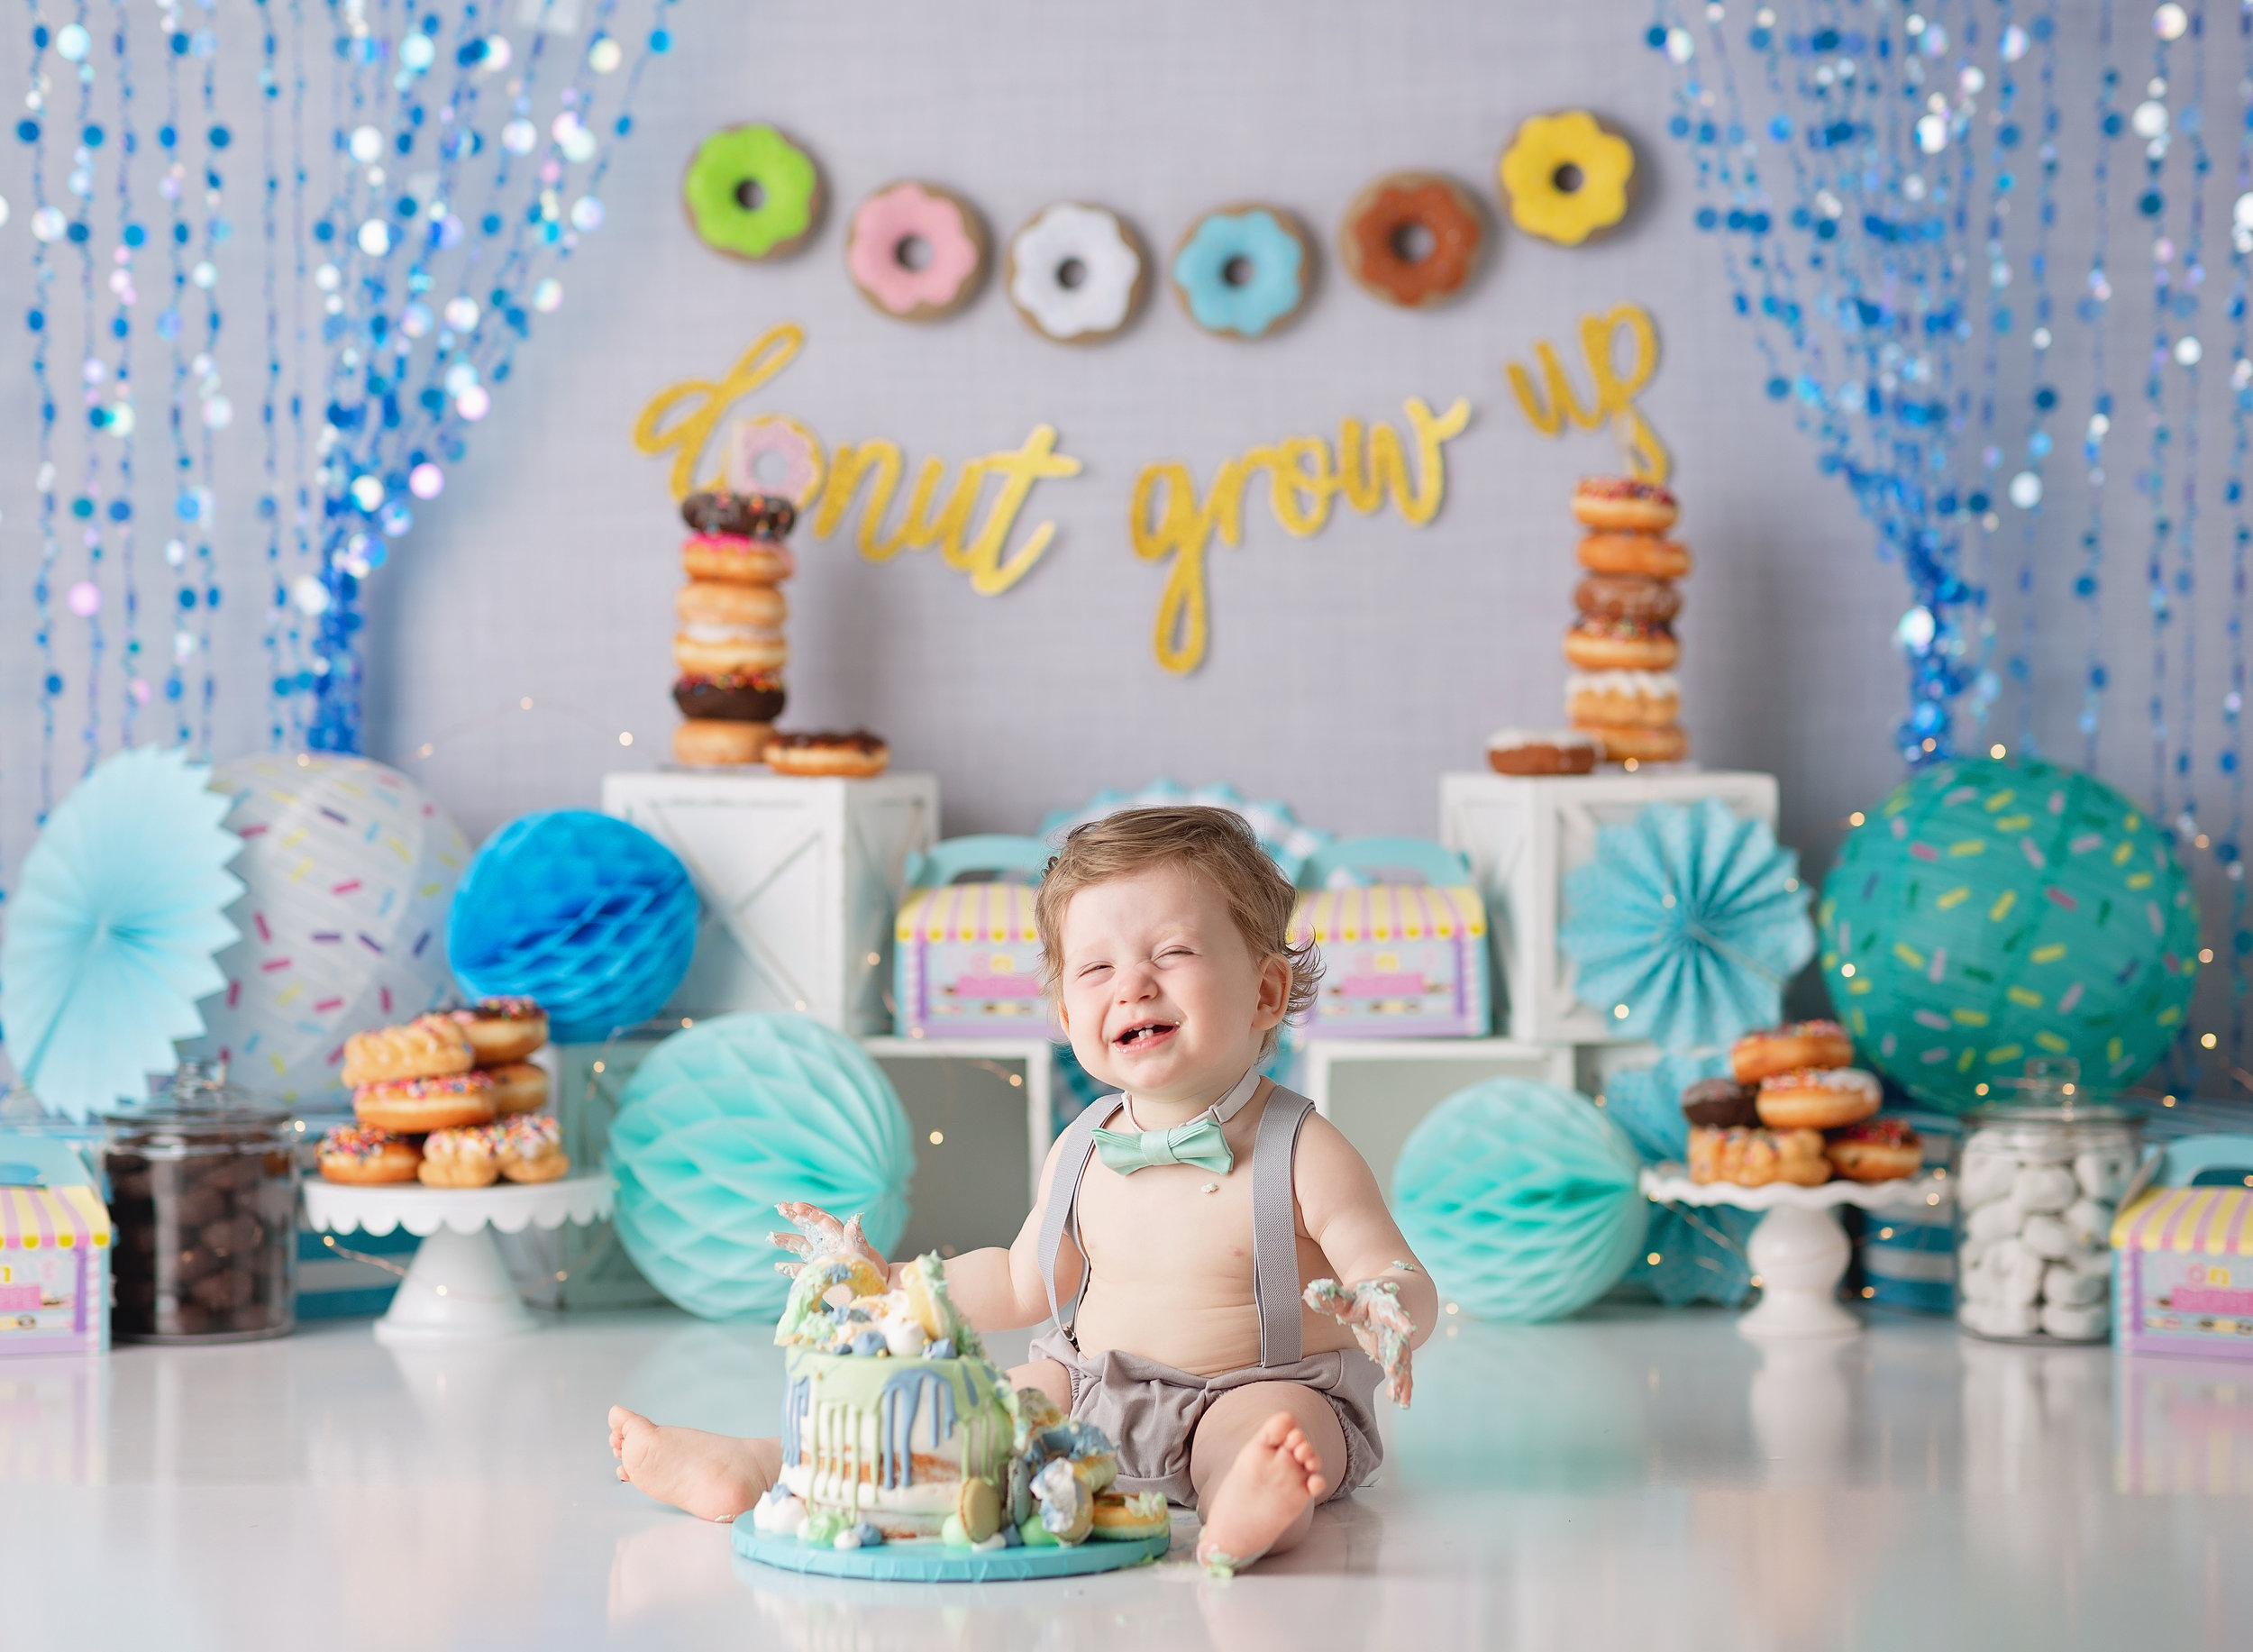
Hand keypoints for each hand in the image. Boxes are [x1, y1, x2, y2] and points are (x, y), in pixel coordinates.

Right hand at [769, 1202, 888, 1279]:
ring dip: (786, 1240)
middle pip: (809, 1226)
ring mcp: (822, 1258)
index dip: (808, 1211)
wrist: (874, 1289)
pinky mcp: (820, 1273)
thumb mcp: (861, 1252)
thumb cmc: (869, 1269)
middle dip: (794, 1216)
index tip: (795, 1205)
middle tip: (779, 1206)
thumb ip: (856, 1237)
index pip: (820, 1219)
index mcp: (838, 1236)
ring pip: (801, 1246)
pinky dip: (790, 1267)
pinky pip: (801, 1268)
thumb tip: (855, 1218)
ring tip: (771, 1236)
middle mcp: (828, 1244)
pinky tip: (778, 1265)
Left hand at [1305, 1277, 1415, 1408]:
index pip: (1394, 1314)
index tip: (1409, 1331)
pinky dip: (1403, 1386)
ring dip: (1401, 1378)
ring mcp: (1397, 1342)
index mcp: (1385, 1307)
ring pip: (1403, 1361)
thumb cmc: (1362, 1297)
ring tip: (1397, 1396)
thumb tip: (1310, 1293)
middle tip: (1391, 1371)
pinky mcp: (1396, 1355)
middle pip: (1399, 1342)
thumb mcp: (1347, 1296)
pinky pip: (1403, 1372)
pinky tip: (1401, 1401)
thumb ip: (1331, 1298)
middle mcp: (1395, 1327)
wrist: (1383, 1297)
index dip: (1401, 1322)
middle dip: (1397, 1356)